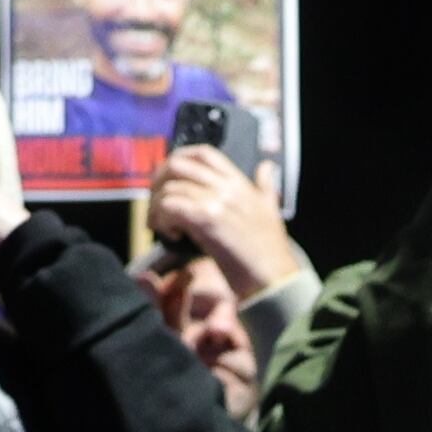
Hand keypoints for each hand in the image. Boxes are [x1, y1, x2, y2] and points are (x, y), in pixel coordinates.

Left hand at [147, 142, 305, 291]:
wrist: (275, 278)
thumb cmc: (271, 252)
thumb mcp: (271, 210)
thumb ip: (265, 187)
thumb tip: (267, 168)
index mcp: (239, 182)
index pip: (203, 154)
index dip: (179, 160)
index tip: (168, 180)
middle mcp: (226, 186)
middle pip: (177, 165)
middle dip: (158, 182)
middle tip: (157, 204)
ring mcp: (216, 200)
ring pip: (169, 189)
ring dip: (156, 208)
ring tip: (162, 226)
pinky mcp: (206, 219)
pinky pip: (169, 207)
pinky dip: (162, 220)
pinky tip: (171, 235)